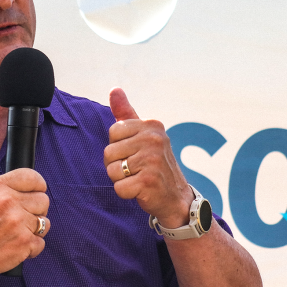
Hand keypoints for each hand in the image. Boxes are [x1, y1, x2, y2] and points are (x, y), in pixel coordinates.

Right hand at [0, 168, 49, 279]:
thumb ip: (6, 189)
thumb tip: (34, 189)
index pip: (32, 177)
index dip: (38, 187)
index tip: (36, 194)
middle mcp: (7, 201)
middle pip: (43, 200)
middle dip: (36, 211)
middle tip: (21, 220)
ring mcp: (17, 222)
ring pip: (45, 222)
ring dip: (34, 230)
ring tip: (15, 234)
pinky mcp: (23, 242)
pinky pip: (41, 242)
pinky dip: (31, 248)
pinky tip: (14, 247)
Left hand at [103, 88, 193, 227]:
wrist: (177, 197)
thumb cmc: (154, 164)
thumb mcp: (143, 135)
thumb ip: (126, 113)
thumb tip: (114, 89)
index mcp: (152, 125)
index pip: (113, 132)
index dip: (118, 146)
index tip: (134, 153)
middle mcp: (154, 139)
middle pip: (109, 152)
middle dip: (117, 165)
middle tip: (136, 169)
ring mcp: (152, 160)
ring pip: (112, 170)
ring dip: (121, 179)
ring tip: (138, 178)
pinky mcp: (149, 182)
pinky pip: (119, 187)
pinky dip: (126, 193)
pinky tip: (141, 190)